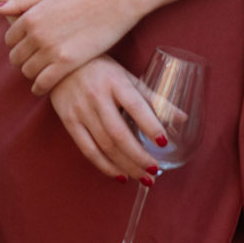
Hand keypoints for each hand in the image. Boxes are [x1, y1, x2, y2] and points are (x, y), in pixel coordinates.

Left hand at [0, 0, 141, 95]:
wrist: (113, 0)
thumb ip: (20, 1)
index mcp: (29, 17)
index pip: (9, 40)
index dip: (16, 45)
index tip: (25, 49)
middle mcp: (36, 34)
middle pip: (16, 57)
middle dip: (22, 60)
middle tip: (31, 63)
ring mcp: (50, 49)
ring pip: (28, 71)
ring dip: (31, 74)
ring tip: (39, 74)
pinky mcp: (67, 62)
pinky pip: (44, 82)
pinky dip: (40, 87)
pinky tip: (42, 88)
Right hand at [47, 58, 166, 182]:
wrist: (61, 64)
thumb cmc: (100, 69)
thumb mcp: (126, 77)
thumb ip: (152, 98)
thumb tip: (183, 118)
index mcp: (115, 81)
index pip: (135, 106)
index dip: (150, 125)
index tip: (163, 143)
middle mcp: (96, 96)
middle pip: (119, 133)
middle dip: (139, 157)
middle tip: (155, 170)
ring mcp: (80, 110)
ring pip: (105, 145)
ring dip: (126, 166)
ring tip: (144, 177)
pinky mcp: (69, 121)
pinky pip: (87, 149)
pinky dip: (105, 166)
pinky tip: (120, 175)